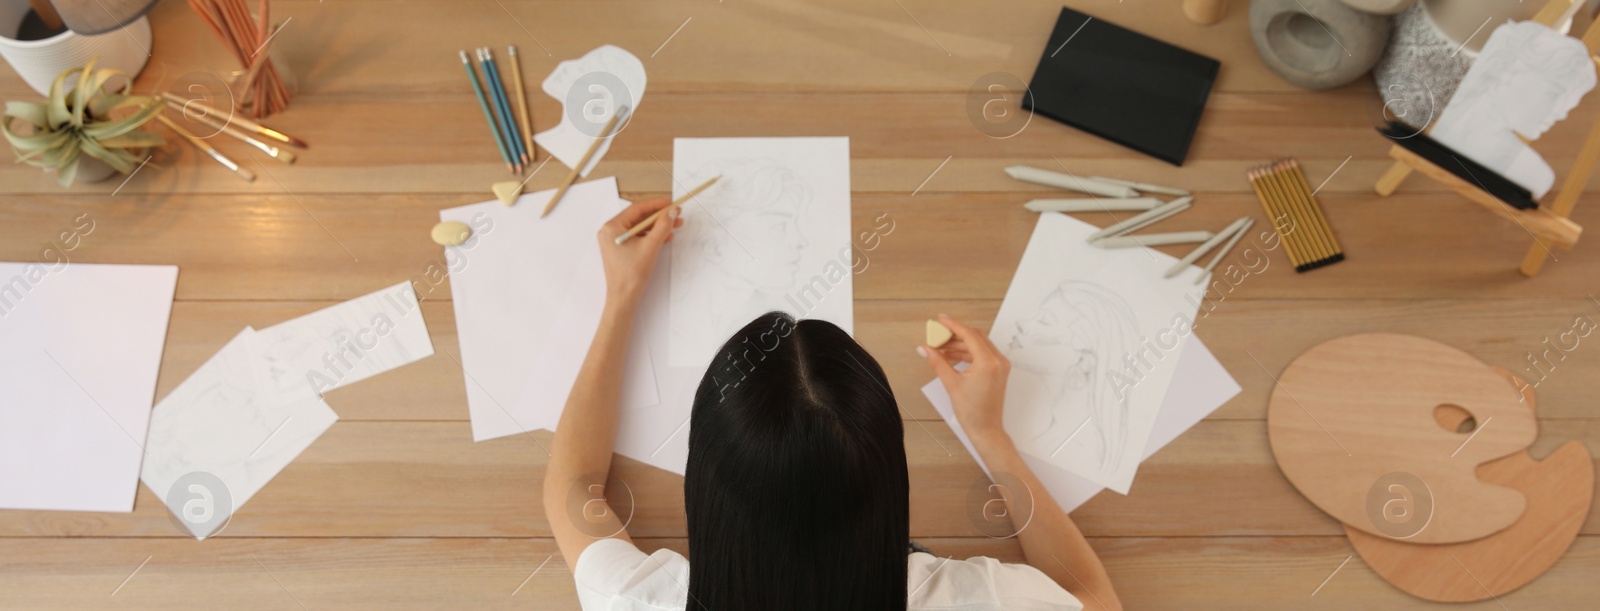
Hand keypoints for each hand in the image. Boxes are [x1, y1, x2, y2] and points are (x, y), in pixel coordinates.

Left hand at [597, 198, 681, 305]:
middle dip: (659, 217)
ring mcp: (615, 240)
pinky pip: (638, 236)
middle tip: (676, 214)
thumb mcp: (651, 246)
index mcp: (612, 227)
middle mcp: (611, 231)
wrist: (624, 297)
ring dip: (658, 226)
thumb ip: (662, 226)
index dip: (656, 204)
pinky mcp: (621, 248)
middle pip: (639, 217)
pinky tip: (665, 237)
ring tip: (675, 226)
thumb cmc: (631, 274)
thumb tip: (671, 212)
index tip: (671, 203)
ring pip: (640, 227)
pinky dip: (651, 236)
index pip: (637, 208)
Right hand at [919, 314, 1010, 442]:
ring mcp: (1000, 366)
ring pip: (979, 345)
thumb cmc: (972, 412)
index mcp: (988, 362)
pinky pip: (982, 354)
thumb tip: (924, 348)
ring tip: (941, 348)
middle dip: (955, 334)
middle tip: (938, 335)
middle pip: (975, 337)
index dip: (952, 325)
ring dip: (960, 344)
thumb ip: (938, 362)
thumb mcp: (951, 384)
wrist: (986, 430)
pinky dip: (968, 353)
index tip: (940, 319)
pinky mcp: (998, 371)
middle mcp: (998, 361)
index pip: (969, 335)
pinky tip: (952, 356)